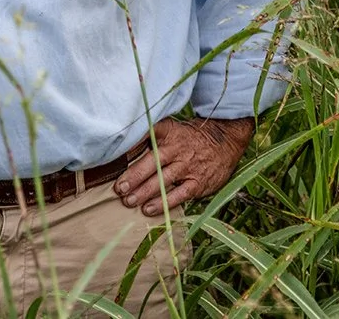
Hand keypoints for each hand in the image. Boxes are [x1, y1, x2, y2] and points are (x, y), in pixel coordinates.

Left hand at [113, 115, 253, 216]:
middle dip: (133, 177)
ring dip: (144, 192)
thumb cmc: (191, 137)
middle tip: (118, 189)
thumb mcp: (173, 129)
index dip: (129, 147)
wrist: (225, 140)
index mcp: (168, 133)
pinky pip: (179, 194)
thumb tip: (123, 146)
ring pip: (163, 181)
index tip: (112, 157)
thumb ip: (151, 136)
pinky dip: (163, 203)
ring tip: (128, 201)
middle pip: (151, 163)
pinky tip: (149, 210)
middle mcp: (177, 149)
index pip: (146, 137)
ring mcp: (188, 167)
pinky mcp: (198, 182)